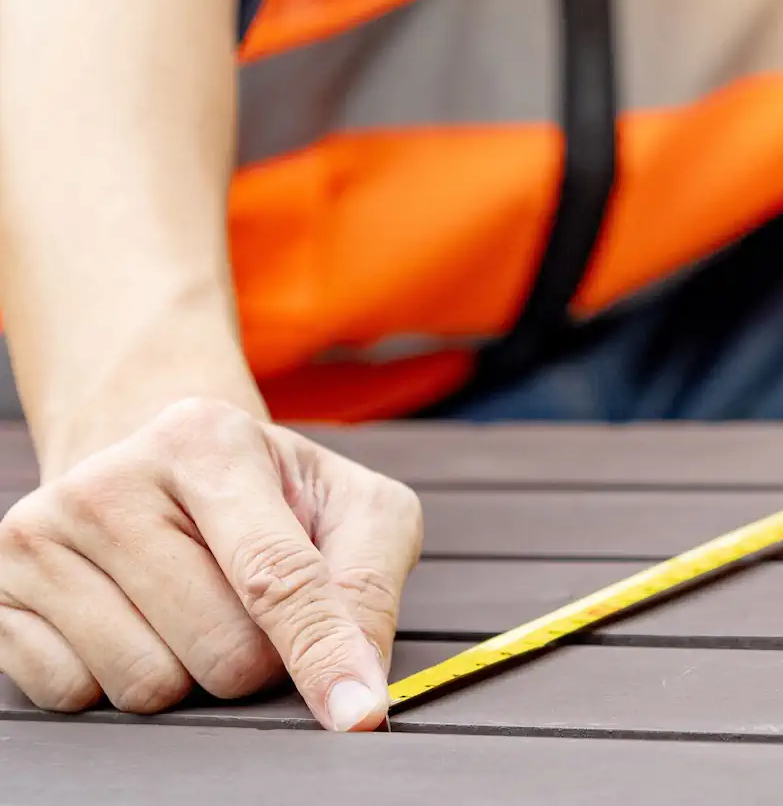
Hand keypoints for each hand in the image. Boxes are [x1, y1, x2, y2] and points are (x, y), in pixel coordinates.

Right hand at [0, 397, 422, 730]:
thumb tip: (357, 685)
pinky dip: (118, 681)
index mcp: (209, 441)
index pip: (275, 576)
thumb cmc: (274, 498)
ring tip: (192, 607)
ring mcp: (41, 535)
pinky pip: (75, 696)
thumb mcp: (351, 508)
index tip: (355, 713)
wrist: (160, 468)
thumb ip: (369, 584)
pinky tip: (133, 621)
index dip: (319, 652)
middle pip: (220, 651)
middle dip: (259, 660)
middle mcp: (112, 479)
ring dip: (190, 675)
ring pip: (148, 685)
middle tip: (251, 609)